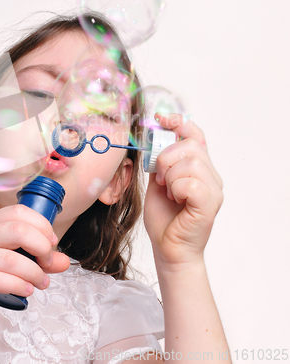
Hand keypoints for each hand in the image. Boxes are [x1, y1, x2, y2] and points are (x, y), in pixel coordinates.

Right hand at [0, 205, 69, 320]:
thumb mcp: (8, 258)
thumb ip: (37, 258)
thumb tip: (65, 261)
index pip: (19, 212)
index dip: (41, 225)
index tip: (52, 242)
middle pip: (17, 230)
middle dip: (41, 246)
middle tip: (48, 262)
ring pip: (10, 259)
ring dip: (33, 272)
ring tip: (41, 282)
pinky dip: (18, 285)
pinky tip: (27, 290)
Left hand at [143, 114, 223, 269]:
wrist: (168, 248)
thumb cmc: (164, 217)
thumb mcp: (158, 181)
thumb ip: (160, 161)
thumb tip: (155, 138)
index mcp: (199, 167)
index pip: (196, 135)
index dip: (179, 123)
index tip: (161, 118)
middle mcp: (211, 176)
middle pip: (190, 145)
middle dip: (165, 158)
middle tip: (160, 179)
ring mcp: (213, 189)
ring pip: (190, 163)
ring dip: (170, 177)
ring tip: (169, 193)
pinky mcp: (210, 203)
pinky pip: (190, 182)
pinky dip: (176, 189)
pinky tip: (176, 201)